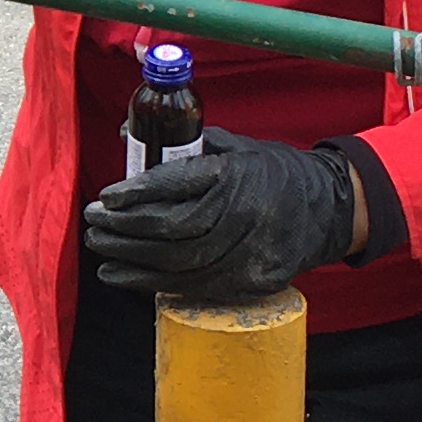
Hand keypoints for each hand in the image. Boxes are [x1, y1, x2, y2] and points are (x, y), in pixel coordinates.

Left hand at [83, 130, 358, 302]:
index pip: (179, 185)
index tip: (106, 197)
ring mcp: (251, 253)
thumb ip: (184, 145)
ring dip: (130, 259)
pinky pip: (193, 286)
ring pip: (179, 264)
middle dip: (125, 228)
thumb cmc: (271, 172)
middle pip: (173, 229)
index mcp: (237, 174)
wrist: (329, 208)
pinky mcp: (252, 282)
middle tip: (92, 222)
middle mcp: (245, 215)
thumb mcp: (236, 147)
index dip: (137, 193)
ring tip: (100, 247)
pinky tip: (120, 274)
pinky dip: (150, 282)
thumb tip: (124, 135)